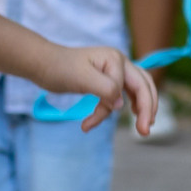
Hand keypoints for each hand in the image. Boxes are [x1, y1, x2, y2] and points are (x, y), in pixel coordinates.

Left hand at [36, 44, 159, 135]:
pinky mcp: (104, 81)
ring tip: (141, 128)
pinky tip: (93, 123)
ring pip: (134, 92)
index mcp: (115, 59)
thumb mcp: (82, 78)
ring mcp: (113, 72)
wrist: (43, 65)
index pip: (133, 84)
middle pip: (143, 85)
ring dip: (137, 110)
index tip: (110, 111)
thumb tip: (121, 103)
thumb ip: (106, 88)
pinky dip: (108, 111)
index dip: (129, 102)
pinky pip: (116, 99)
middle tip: (144, 131)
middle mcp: (118, 63)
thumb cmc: (60, 68)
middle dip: (147, 108)